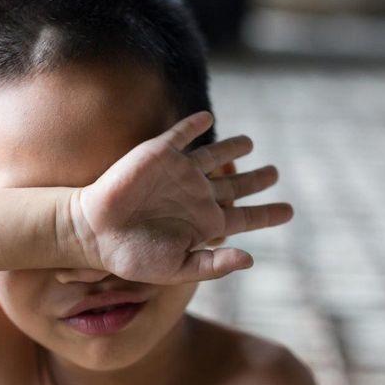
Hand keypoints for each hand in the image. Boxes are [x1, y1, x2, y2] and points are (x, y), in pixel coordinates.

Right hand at [68, 111, 292, 283]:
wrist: (95, 233)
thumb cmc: (134, 257)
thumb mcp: (177, 268)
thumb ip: (213, 264)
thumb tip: (250, 259)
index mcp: (205, 223)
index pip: (245, 217)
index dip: (267, 214)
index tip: (289, 211)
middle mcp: (197, 196)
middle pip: (236, 184)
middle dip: (257, 179)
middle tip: (275, 173)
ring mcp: (180, 174)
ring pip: (215, 156)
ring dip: (233, 147)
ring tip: (250, 142)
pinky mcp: (160, 154)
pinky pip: (182, 134)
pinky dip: (195, 124)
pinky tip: (208, 117)